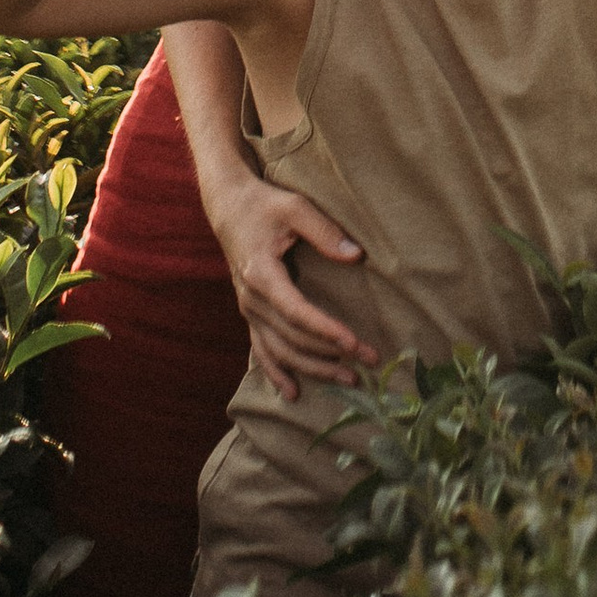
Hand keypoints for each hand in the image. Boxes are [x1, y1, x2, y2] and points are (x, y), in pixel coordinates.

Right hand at [205, 168, 380, 400]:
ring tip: (347, 379)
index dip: (325, 330)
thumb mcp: (296, 208)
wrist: (228, 207)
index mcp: (261, 275)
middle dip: (331, 353)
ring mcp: (248, 309)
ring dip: (312, 368)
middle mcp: (251, 299)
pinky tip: (292, 393)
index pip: (297, 312)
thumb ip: (325, 232)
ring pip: (279, 350)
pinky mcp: (250, 311)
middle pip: (292, 338)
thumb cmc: (265, 204)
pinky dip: (276, 372)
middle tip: (369, 361)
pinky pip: (261, 349)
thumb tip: (356, 256)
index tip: (354, 342)